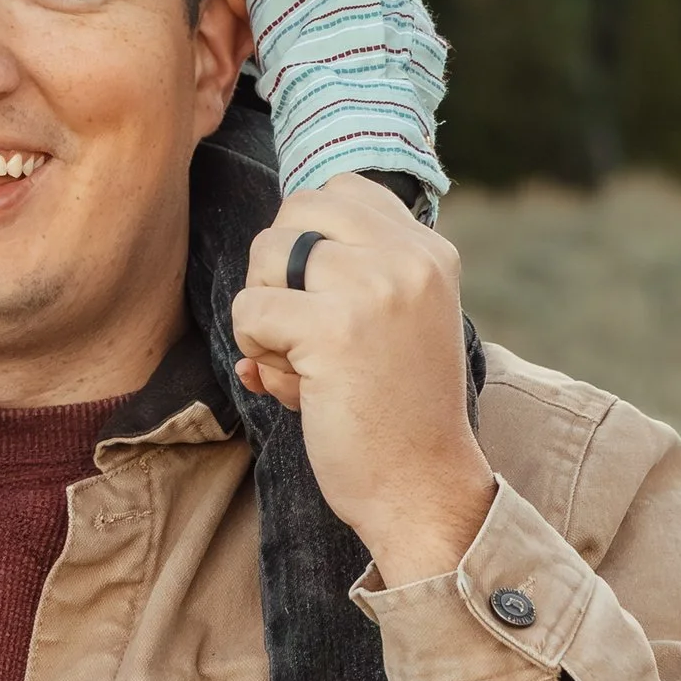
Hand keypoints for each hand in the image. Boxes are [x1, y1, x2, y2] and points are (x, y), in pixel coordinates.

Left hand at [228, 174, 493, 589]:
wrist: (422, 491)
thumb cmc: (398, 413)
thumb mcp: (398, 321)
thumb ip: (354, 273)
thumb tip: (264, 250)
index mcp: (430, 251)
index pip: (341, 190)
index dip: (309, 236)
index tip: (319, 293)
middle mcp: (408, 257)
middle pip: (296, 210)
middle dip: (279, 266)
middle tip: (301, 328)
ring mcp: (374, 287)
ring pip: (267, 251)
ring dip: (264, 308)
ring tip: (300, 360)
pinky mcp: (335, 327)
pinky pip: (250, 307)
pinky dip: (253, 346)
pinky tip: (291, 382)